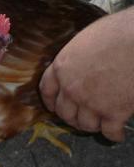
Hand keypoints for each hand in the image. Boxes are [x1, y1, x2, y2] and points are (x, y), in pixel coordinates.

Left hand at [39, 8, 133, 141]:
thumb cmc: (119, 31)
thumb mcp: (86, 40)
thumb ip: (78, 58)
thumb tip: (81, 65)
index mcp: (62, 68)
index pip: (46, 90)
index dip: (50, 101)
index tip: (54, 106)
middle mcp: (72, 88)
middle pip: (64, 112)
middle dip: (71, 117)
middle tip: (79, 118)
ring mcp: (92, 102)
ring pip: (84, 124)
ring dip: (91, 126)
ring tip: (99, 124)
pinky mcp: (114, 112)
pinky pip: (109, 131)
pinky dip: (113, 135)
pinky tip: (117, 133)